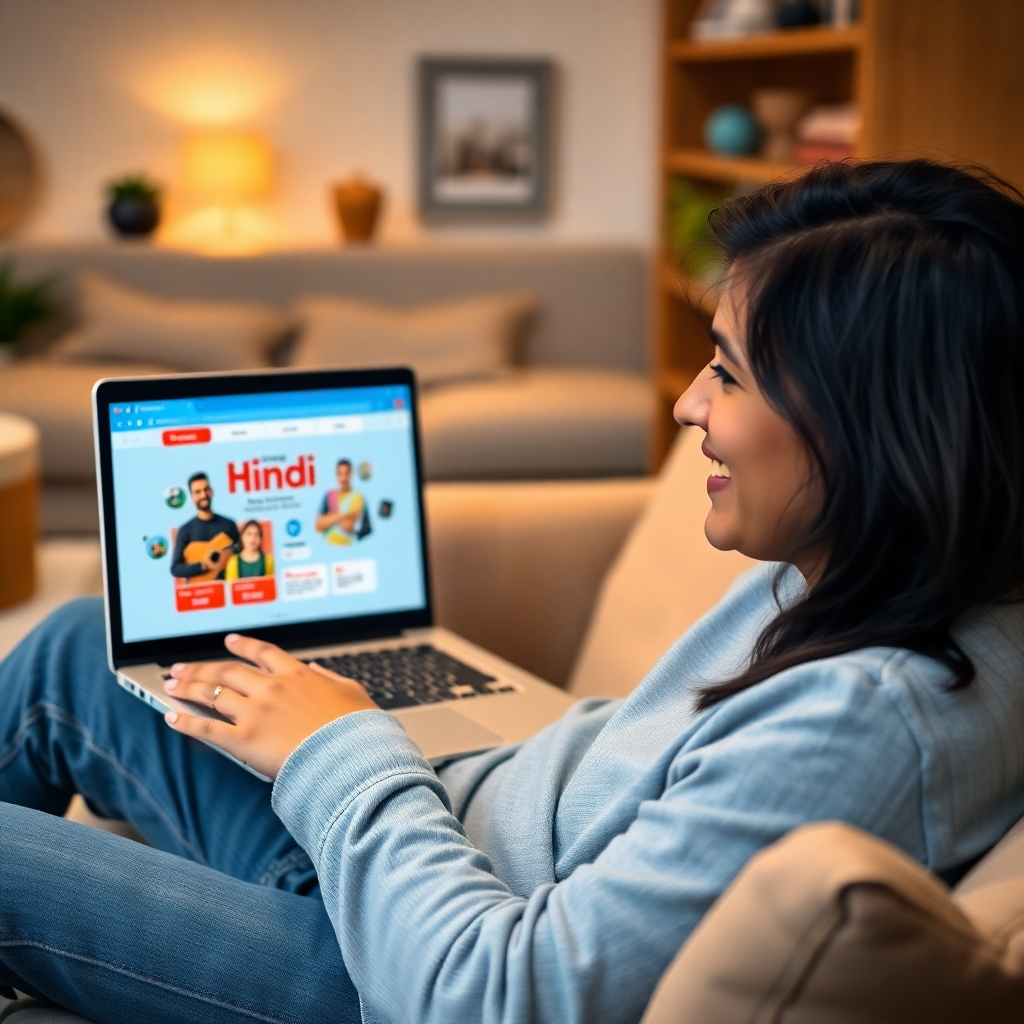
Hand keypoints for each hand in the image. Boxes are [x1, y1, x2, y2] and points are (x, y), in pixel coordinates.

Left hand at [163, 634, 377, 778]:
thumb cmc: (358, 729)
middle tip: (182, 667)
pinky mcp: (244, 741)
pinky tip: (171, 717)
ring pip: (212, 694)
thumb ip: (331, 678)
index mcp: (297, 675)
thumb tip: (316, 670)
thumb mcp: (353, 692)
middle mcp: (271, 688)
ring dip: (188, 688)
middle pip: (227, 671)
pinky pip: (207, 729)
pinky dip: (186, 722)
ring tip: (171, 685)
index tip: (229, 641)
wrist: (351, 757)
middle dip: (201, 668)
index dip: (242, 645)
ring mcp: (256, 713)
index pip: (263, 652)